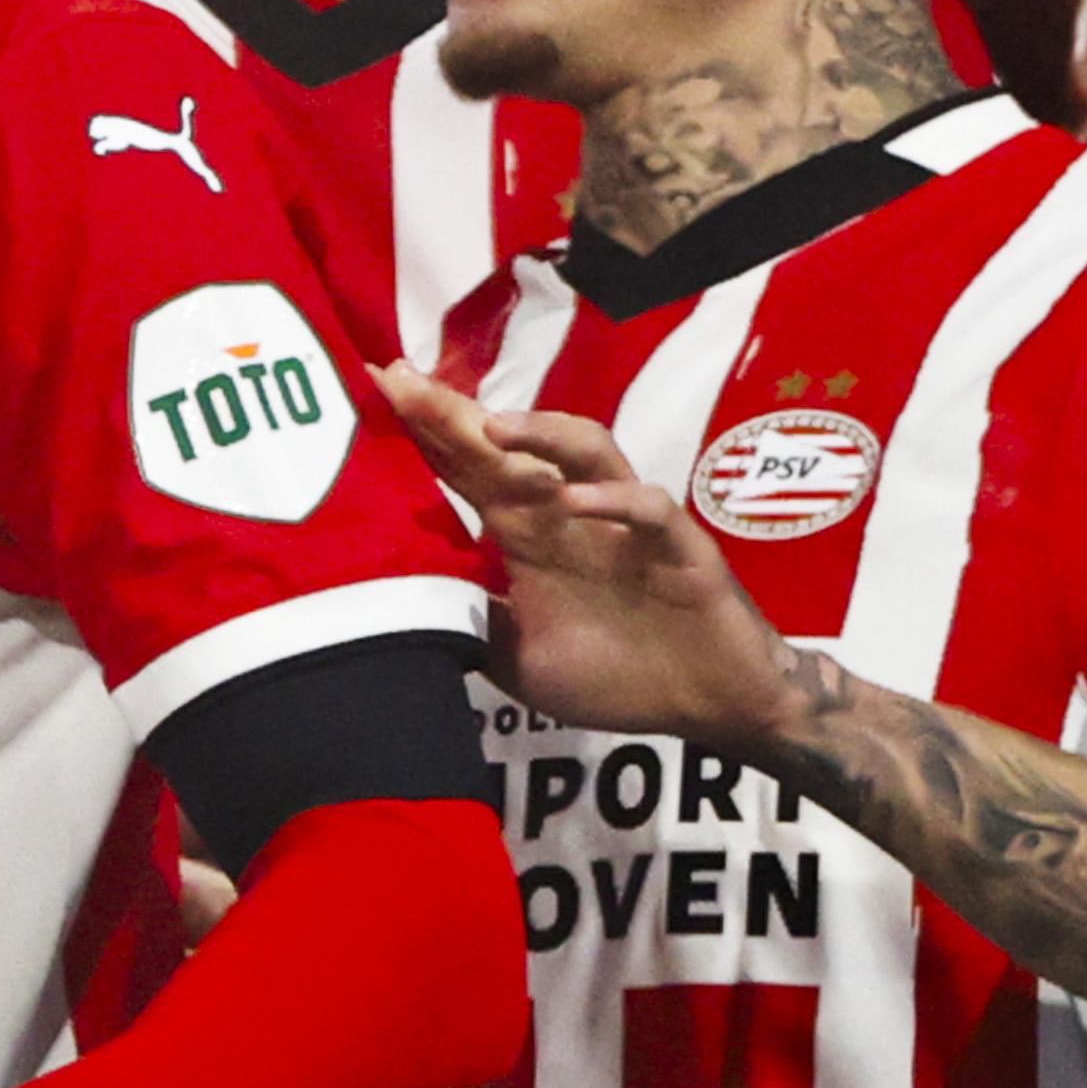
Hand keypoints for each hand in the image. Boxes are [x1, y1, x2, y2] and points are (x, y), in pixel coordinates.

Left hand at [375, 367, 811, 747]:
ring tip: (490, 427)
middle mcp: (573, 516)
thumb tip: (395, 608)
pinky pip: (650, 511)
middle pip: (512, 451)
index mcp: (532, 536)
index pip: (470, 472)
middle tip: (404, 381)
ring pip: (588, 455)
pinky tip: (575, 502)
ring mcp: (627, 526)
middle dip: (460, 415)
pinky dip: (613, 502)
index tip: (376, 390)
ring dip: (542, 435)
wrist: (710, 706)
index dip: (427, 433)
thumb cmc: (617, 676)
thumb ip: (471, 623)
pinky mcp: (679, 549)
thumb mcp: (519, 659)